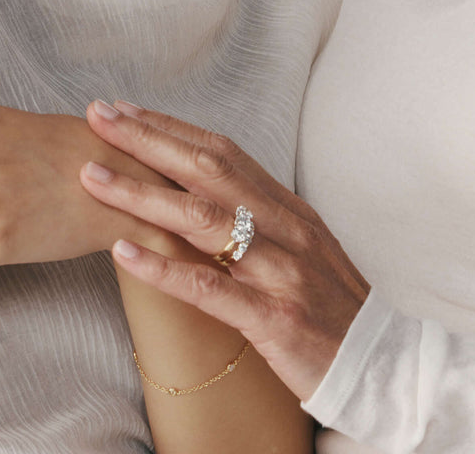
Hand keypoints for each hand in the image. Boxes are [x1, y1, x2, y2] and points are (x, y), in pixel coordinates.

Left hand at [79, 101, 370, 400]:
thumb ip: (255, 214)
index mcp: (286, 206)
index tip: (125, 110)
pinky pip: (210, 287)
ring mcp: (280, 269)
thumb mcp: (297, 245)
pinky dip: (163, 267)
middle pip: (207, 170)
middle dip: (147, 141)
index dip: (171, 128)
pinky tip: (122, 252)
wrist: (382, 365)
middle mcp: (283, 227)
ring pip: (202, 220)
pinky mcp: (274, 317)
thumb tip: (199, 187)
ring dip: (141, 194)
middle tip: (99, 119)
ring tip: (92, 176)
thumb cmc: (329, 305)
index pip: (221, 151)